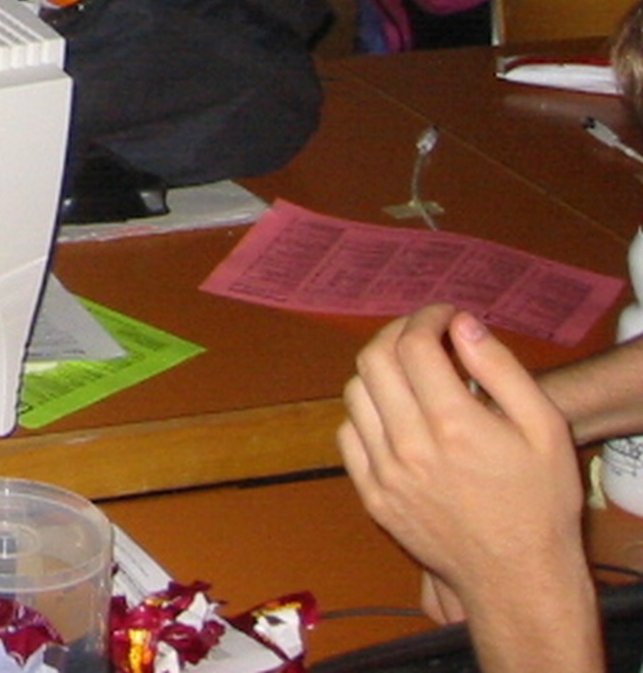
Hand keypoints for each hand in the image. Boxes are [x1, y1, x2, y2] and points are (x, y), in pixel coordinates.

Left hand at [338, 306, 597, 669]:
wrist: (517, 577)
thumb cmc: (540, 503)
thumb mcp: (545, 430)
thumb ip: (502, 370)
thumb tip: (463, 326)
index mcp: (454, 423)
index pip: (414, 344)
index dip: (426, 318)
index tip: (444, 317)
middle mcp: (409, 444)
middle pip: (374, 359)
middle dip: (396, 333)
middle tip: (422, 334)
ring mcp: (384, 472)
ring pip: (354, 393)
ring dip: (378, 371)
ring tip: (409, 372)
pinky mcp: (371, 496)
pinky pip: (348, 435)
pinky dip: (364, 413)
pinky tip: (393, 414)